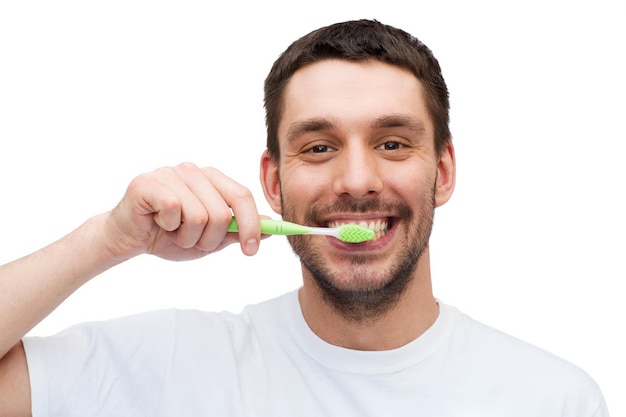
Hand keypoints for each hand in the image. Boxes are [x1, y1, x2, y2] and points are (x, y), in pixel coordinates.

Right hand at [105, 162, 262, 260]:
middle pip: (222, 212)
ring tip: (174, 233)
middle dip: (210, 239)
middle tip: (194, 242)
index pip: (242, 195)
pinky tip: (158, 224)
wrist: (129, 240)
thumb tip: (272, 228)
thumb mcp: (210, 238)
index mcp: (211, 179)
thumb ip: (238, 230)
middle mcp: (193, 171)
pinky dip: (168, 228)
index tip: (252, 249)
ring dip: (187, 237)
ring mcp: (170, 174)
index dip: (252, 224)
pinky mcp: (148, 183)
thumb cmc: (168, 236)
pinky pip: (173, 210)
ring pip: (199, 215)